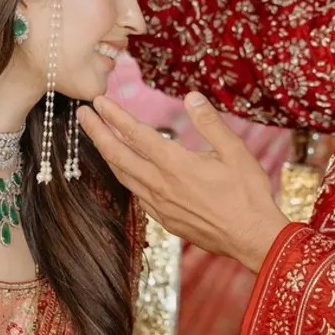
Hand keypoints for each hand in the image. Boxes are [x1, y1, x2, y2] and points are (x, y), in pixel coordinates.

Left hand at [77, 93, 290, 271]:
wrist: (253, 237)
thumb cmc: (248, 193)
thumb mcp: (235, 151)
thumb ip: (210, 122)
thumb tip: (191, 97)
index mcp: (176, 164)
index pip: (135, 135)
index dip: (114, 116)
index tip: (98, 101)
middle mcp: (161, 185)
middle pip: (118, 156)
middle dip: (96, 133)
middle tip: (82, 114)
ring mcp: (160, 206)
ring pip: (123, 177)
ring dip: (107, 155)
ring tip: (97, 140)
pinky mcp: (166, 220)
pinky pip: (137, 195)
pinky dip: (125, 178)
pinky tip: (127, 173)